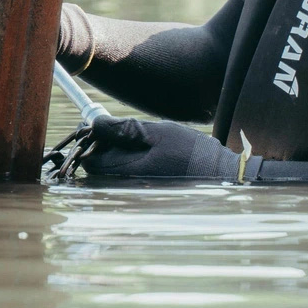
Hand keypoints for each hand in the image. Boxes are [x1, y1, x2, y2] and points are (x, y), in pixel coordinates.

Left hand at [79, 116, 260, 180]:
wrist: (218, 173)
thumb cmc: (190, 152)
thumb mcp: (158, 133)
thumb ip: (125, 129)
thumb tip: (95, 124)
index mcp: (127, 171)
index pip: (90, 160)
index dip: (89, 140)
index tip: (95, 122)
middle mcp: (127, 182)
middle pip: (99, 163)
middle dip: (100, 143)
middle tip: (110, 123)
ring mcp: (136, 185)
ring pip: (111, 165)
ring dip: (113, 147)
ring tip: (129, 132)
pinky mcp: (145, 182)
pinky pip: (125, 168)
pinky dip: (126, 154)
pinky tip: (141, 144)